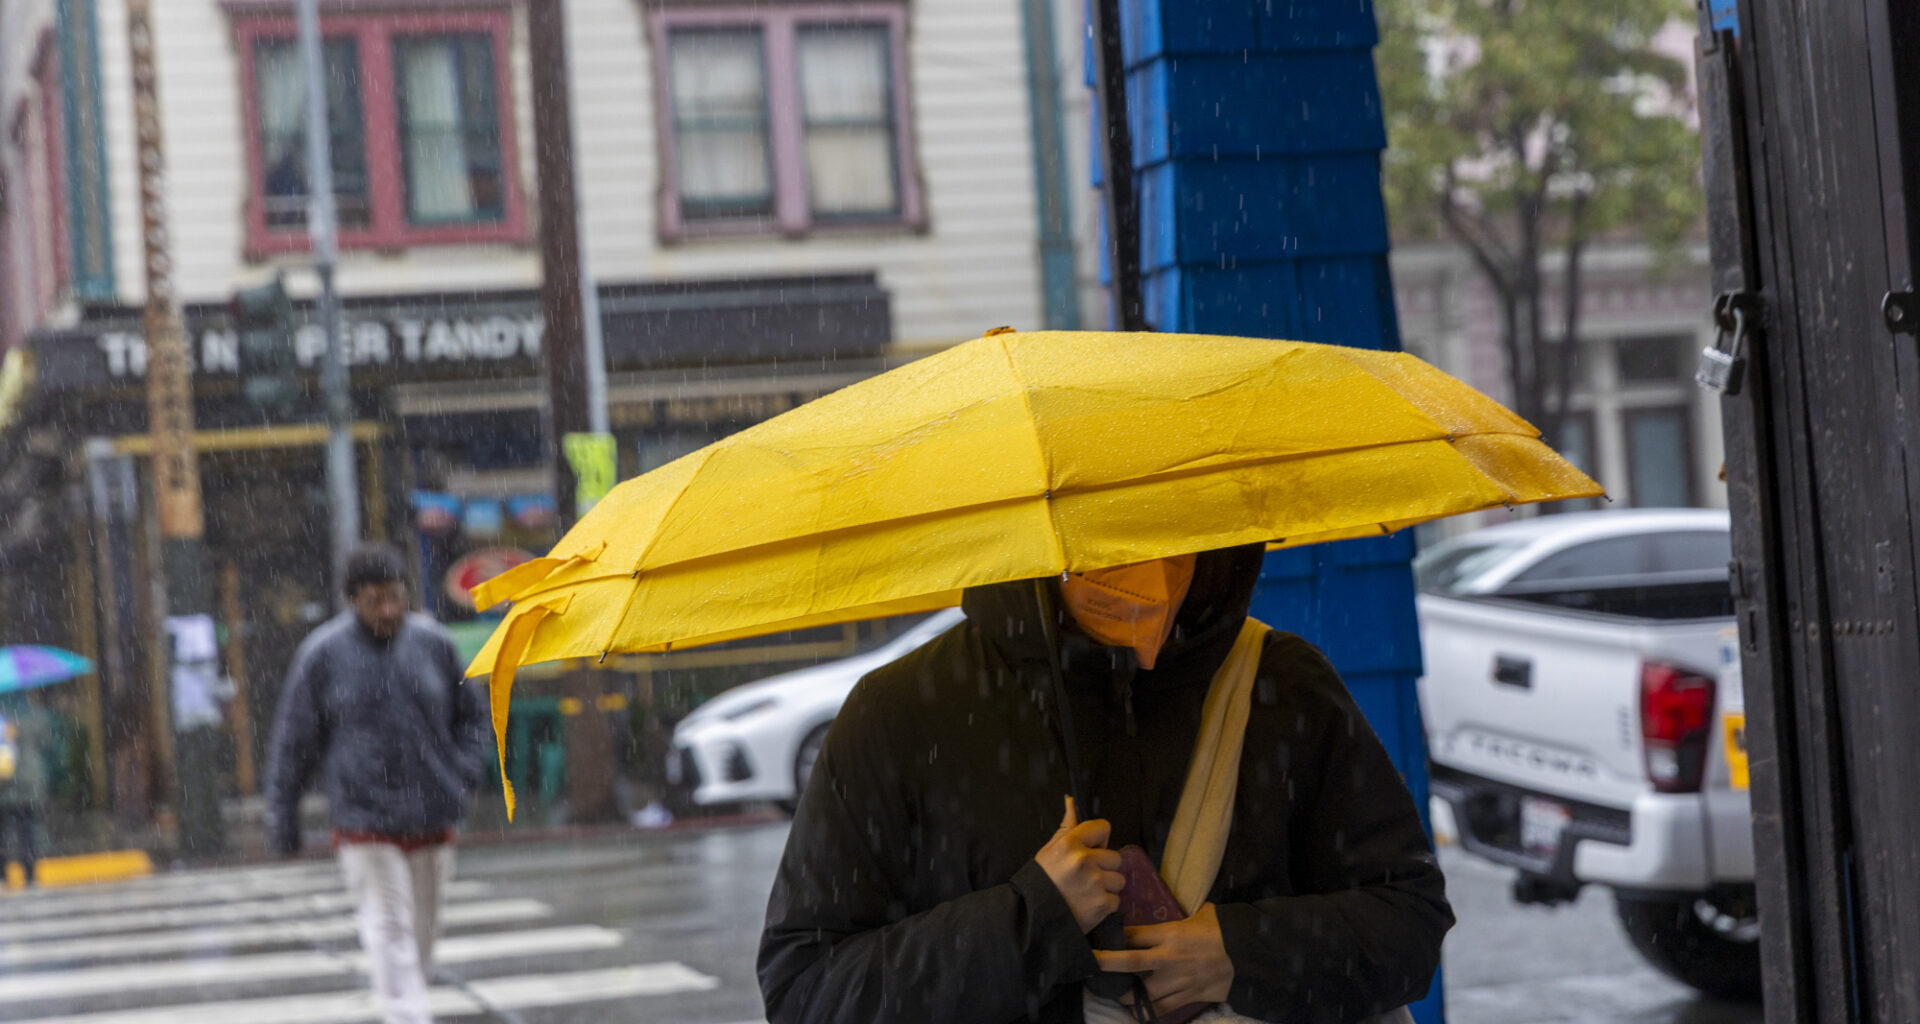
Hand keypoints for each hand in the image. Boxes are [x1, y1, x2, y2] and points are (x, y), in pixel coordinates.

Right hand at [1035, 796, 1124, 932]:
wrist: (1032, 918)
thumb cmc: (1041, 880)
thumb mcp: (1049, 850)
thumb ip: (1066, 826)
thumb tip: (1071, 800)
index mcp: (1070, 843)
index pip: (1104, 828)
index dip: (1098, 841)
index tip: (1089, 853)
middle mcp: (1084, 860)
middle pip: (1115, 857)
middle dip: (1104, 868)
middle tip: (1085, 878)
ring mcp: (1095, 883)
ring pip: (1119, 880)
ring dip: (1107, 888)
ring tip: (1087, 893)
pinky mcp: (1102, 904)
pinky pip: (1116, 900)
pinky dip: (1105, 905)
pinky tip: (1088, 906)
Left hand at [1093, 903, 1235, 1015]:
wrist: (1248, 955)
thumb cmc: (1223, 930)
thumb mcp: (1199, 915)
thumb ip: (1177, 918)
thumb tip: (1165, 911)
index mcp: (1171, 933)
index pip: (1134, 934)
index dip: (1115, 937)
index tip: (1102, 938)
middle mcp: (1169, 958)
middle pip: (1129, 962)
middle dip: (1106, 963)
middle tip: (1091, 964)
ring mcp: (1178, 980)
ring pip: (1142, 992)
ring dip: (1125, 993)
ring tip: (1114, 991)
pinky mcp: (1187, 997)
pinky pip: (1161, 1009)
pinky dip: (1146, 1011)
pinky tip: (1136, 1009)